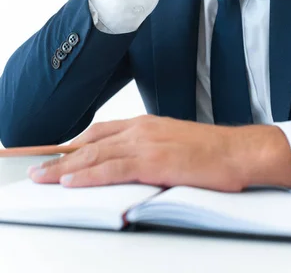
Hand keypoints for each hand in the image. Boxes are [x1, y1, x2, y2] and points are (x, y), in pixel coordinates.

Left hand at [28, 115, 290, 189]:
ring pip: (95, 154)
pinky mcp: (153, 161)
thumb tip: (129, 164)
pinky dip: (87, 175)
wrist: (238, 151)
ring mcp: (146, 143)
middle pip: (91, 142)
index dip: (75, 142)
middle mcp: (142, 129)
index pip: (101, 130)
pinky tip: (71, 180)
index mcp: (146, 123)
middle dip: (61, 157)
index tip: (56, 153)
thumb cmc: (211, 151)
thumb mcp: (173, 143)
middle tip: (38, 168)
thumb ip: (148, 149)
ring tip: (43, 177)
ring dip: (65, 168)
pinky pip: (112, 168)